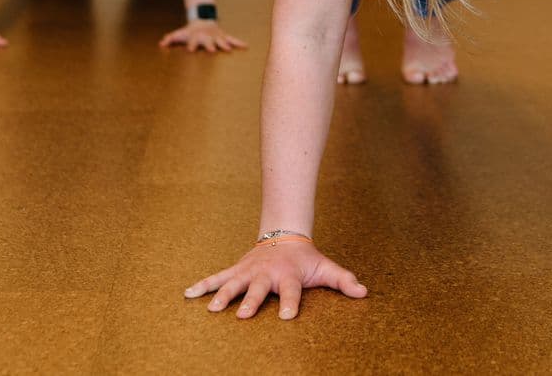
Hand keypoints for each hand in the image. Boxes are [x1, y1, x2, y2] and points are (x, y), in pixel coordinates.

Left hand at [159, 20, 247, 51]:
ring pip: (222, 40)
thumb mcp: (179, 33)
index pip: (193, 41)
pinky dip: (239, 42)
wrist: (202, 21)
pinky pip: (232, 39)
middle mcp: (207, 36)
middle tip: (212, 50)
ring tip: (229, 50)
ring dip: (225, 45)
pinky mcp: (224, 36)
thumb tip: (161, 44)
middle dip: (210, 45)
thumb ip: (170, 39)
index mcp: (196, 36)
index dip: (191, 45)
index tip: (191, 50)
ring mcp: (216, 36)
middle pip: (209, 41)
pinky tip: (246, 46)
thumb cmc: (190, 31)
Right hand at [186, 240, 366, 319]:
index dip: (291, 302)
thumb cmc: (306, 258)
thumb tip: (364, 292)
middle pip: (259, 288)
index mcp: (289, 275)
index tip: (288, 316)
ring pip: (234, 282)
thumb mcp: (326, 268)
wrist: (284, 235)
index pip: (292, 290)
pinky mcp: (237, 270)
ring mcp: (249, 271)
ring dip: (223, 294)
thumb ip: (343, 280)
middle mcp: (267, 273)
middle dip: (252, 301)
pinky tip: (188, 294)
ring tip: (213, 309)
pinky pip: (217, 277)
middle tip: (244, 315)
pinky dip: (202, 284)